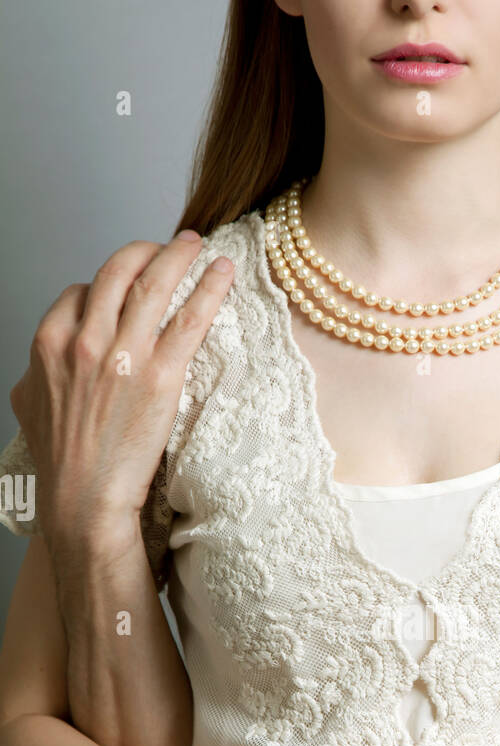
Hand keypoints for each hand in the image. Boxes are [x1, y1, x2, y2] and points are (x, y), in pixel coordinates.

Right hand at [8, 232, 233, 563]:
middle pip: (118, 272)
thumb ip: (37, 377)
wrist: (84, 500)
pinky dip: (208, 287)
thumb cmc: (60, 463)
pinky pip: (191, 318)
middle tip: (168, 245)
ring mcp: (124, 355)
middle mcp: (84, 339)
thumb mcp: (31, 408)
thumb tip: (37, 371)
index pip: (82, 291)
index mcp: (50, 342)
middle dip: (144, 250)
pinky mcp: (162, 375)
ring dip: (178, 255)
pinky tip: (222, 271)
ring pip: (154, 284)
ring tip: (196, 244)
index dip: (109, 283)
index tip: (130, 282)